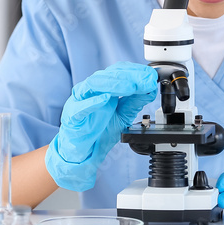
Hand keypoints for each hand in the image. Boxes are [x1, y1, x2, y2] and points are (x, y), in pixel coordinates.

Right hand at [45, 62, 157, 191]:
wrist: (84, 153)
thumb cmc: (99, 131)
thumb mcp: (123, 116)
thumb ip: (134, 102)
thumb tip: (150, 89)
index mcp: (103, 87)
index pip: (119, 71)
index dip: (136, 71)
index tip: (151, 76)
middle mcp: (91, 90)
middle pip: (108, 75)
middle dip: (130, 76)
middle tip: (146, 81)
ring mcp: (80, 101)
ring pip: (94, 84)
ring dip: (115, 84)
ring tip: (131, 87)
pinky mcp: (72, 116)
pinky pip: (81, 107)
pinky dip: (93, 102)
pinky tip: (105, 99)